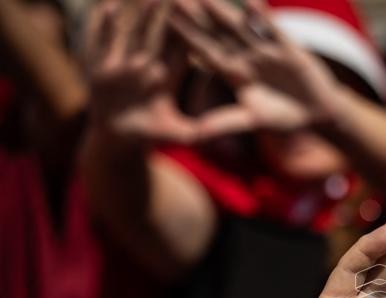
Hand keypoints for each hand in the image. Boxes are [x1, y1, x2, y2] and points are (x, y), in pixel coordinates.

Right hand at [84, 0, 199, 143]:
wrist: (119, 140)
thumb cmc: (152, 137)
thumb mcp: (180, 135)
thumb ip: (202, 133)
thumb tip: (226, 131)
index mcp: (168, 79)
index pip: (182, 54)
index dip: (192, 37)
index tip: (203, 18)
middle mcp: (147, 67)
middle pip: (161, 38)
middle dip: (170, 18)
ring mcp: (125, 65)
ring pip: (136, 35)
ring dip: (143, 18)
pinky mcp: (103, 70)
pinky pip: (104, 45)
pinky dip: (105, 28)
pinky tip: (108, 7)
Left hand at [169, 0, 346, 138]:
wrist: (316, 112)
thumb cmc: (283, 118)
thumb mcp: (253, 120)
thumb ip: (225, 123)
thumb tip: (195, 135)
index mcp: (233, 73)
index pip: (205, 52)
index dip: (187, 37)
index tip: (167, 22)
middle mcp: (245, 57)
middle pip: (217, 34)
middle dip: (198, 17)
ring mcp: (264, 49)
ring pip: (240, 26)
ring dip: (224, 11)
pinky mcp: (286, 46)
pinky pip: (272, 28)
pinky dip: (263, 16)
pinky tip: (251, 0)